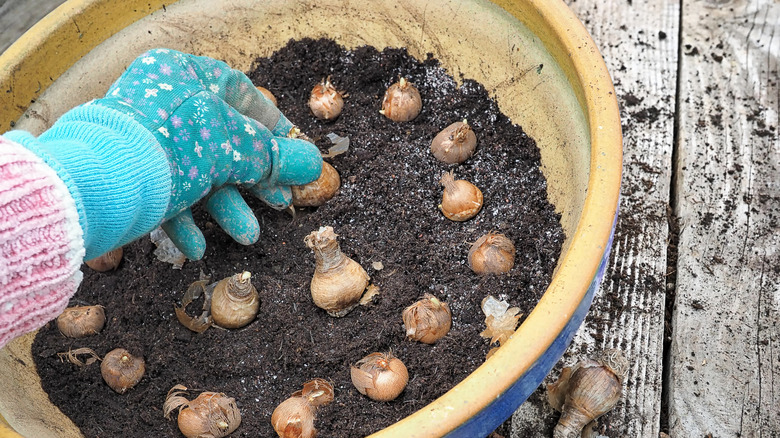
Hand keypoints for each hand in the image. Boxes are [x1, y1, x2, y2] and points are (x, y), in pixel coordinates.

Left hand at [95, 49, 321, 258]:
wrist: (97, 186)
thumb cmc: (172, 149)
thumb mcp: (234, 149)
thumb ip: (274, 157)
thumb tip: (313, 165)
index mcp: (187, 75)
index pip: (244, 95)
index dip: (275, 128)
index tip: (295, 157)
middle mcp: (163, 101)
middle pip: (225, 141)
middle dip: (254, 181)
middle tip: (278, 203)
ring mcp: (144, 138)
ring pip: (198, 173)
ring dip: (225, 209)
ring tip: (247, 237)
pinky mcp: (127, 172)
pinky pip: (165, 193)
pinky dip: (184, 221)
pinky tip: (195, 249)